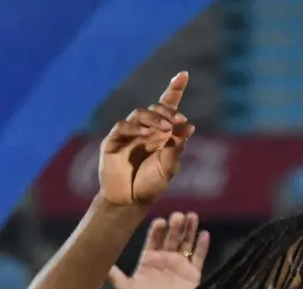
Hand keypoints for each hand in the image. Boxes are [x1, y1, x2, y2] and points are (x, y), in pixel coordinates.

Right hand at [99, 73, 194, 207]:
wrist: (130, 201)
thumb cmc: (151, 184)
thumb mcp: (169, 167)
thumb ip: (177, 147)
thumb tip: (190, 127)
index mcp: (161, 133)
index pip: (167, 106)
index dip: (174, 90)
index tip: (184, 74)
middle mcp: (144, 129)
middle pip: (155, 109)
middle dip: (167, 112)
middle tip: (179, 121)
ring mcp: (128, 133)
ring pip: (139, 114)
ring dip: (154, 119)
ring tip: (166, 129)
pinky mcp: (112, 141)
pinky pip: (122, 127)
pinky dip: (135, 128)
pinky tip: (146, 134)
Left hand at [107, 212, 208, 288]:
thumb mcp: (125, 288)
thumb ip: (114, 273)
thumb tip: (97, 258)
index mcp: (149, 258)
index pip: (154, 238)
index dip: (157, 229)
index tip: (161, 222)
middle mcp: (165, 258)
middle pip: (172, 237)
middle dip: (176, 225)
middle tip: (179, 215)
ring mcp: (180, 265)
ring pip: (186, 243)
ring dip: (189, 230)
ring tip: (193, 216)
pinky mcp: (194, 273)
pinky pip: (199, 257)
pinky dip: (202, 246)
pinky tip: (205, 234)